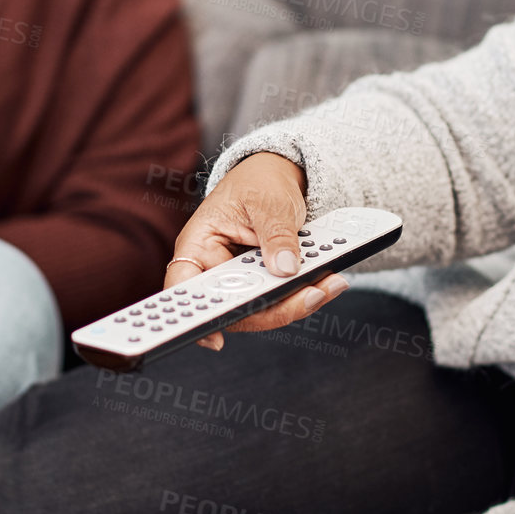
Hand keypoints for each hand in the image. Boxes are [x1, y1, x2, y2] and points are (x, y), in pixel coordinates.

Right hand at [165, 152, 348, 350]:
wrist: (277, 175)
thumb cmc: (259, 181)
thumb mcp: (267, 199)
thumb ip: (275, 232)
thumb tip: (284, 268)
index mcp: (199, 245)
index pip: (184, 287)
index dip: (195, 315)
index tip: (215, 338)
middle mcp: (216, 270)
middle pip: (234, 307)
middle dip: (274, 307)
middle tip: (310, 295)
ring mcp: (242, 280)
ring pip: (263, 308)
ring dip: (297, 301)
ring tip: (330, 285)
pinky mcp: (266, 283)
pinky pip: (282, 297)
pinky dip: (306, 292)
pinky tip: (329, 281)